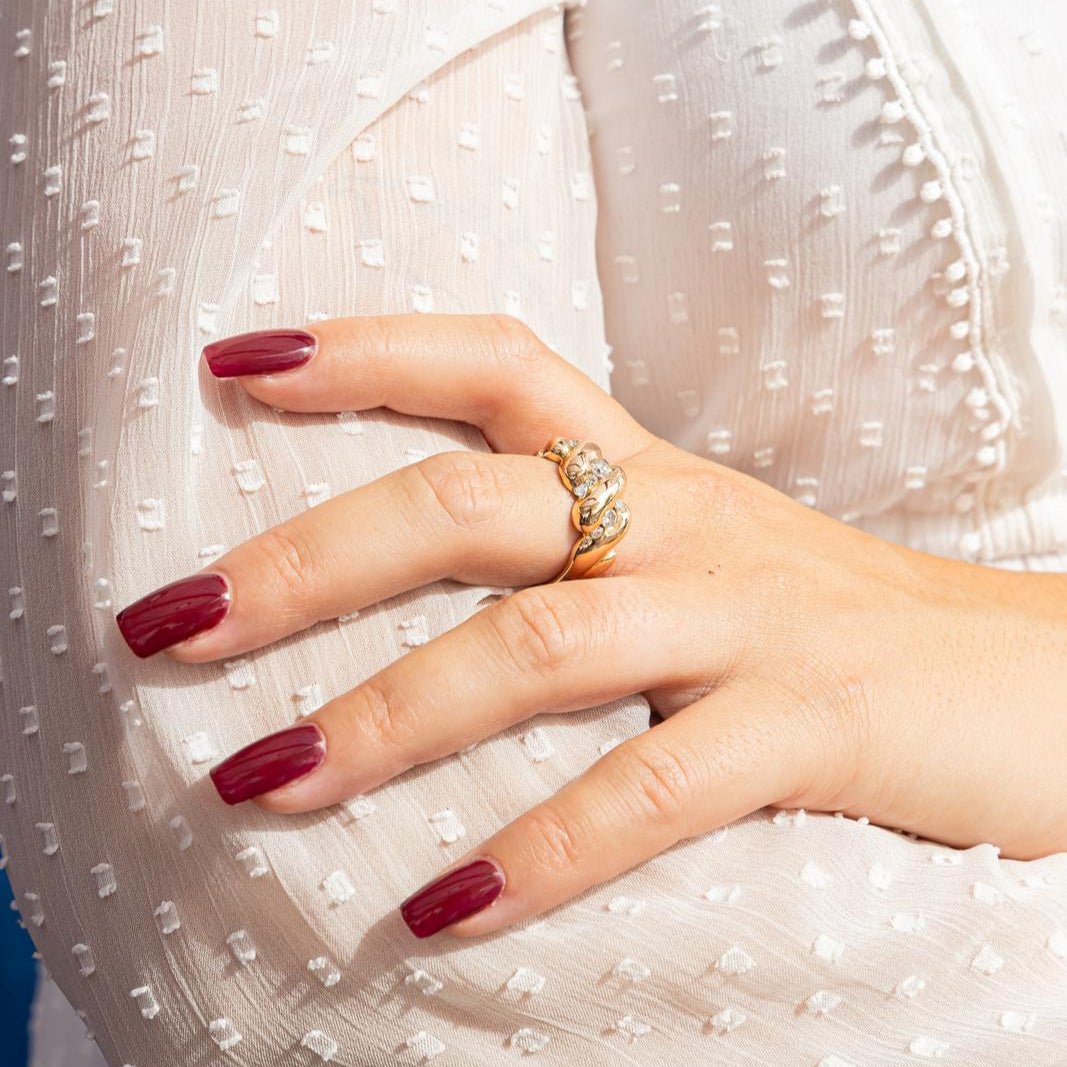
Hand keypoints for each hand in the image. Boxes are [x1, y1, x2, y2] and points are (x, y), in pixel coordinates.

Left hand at [115, 314, 1066, 938]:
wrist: (1021, 681)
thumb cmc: (828, 621)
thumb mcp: (694, 554)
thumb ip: (577, 557)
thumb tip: (416, 608)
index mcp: (648, 471)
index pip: (491, 361)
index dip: (364, 350)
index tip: (235, 363)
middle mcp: (680, 523)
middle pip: (466, 505)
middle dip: (307, 563)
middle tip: (169, 624)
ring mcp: (744, 621)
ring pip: (538, 647)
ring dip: (388, 718)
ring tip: (260, 782)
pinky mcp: (808, 726)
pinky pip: (653, 789)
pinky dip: (541, 852)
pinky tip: (441, 911)